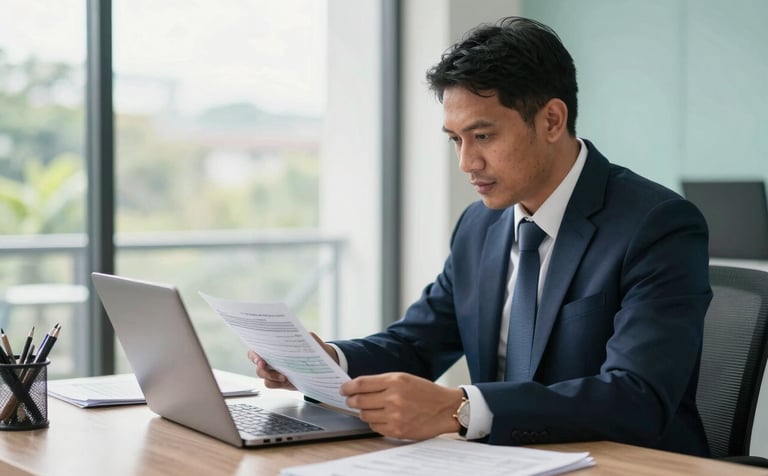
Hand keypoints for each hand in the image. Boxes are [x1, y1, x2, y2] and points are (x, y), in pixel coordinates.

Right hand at [248, 332, 337, 389]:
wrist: (320, 364)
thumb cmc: (313, 349)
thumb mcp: (311, 340)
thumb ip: (307, 337)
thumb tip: (306, 335)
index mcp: (273, 347)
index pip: (256, 350)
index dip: (254, 355)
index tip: (261, 360)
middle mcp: (270, 359)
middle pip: (258, 365)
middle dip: (262, 368)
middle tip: (268, 368)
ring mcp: (273, 371)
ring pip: (262, 376)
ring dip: (272, 377)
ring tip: (284, 377)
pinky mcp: (279, 381)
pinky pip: (270, 384)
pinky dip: (277, 383)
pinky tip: (288, 381)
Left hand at [341, 372, 463, 439]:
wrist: (445, 409)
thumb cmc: (425, 392)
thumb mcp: (404, 379)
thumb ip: (382, 382)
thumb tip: (358, 388)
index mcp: (395, 381)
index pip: (361, 384)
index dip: (348, 387)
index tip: (343, 389)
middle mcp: (394, 398)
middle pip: (359, 401)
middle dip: (351, 400)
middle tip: (350, 400)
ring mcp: (395, 416)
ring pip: (365, 415)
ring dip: (363, 412)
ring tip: (370, 408)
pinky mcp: (397, 430)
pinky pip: (374, 427)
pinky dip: (374, 422)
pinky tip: (381, 418)